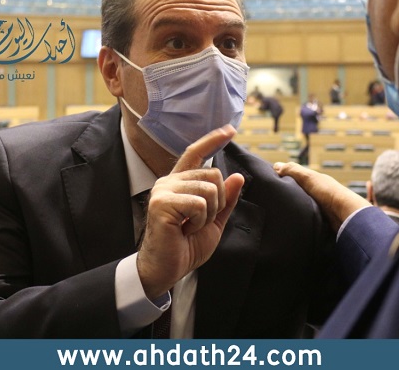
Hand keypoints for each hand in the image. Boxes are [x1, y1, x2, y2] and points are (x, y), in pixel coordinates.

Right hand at [137, 125, 244, 299]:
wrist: (167, 269)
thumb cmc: (185, 246)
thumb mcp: (213, 221)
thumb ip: (225, 200)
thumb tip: (237, 177)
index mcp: (179, 183)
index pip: (195, 153)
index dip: (213, 140)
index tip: (230, 129)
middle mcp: (169, 181)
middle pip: (213, 174)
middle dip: (218, 202)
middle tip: (200, 221)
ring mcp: (163, 191)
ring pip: (209, 189)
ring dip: (209, 214)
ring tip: (191, 226)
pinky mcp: (162, 203)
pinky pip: (199, 203)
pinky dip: (200, 220)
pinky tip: (185, 229)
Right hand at [273, 162, 369, 231]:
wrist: (345, 215)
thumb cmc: (328, 193)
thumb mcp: (308, 177)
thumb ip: (293, 171)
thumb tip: (276, 165)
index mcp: (315, 181)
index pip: (296, 178)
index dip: (284, 179)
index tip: (271, 183)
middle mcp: (317, 193)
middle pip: (298, 192)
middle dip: (287, 195)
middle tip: (272, 200)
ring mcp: (319, 207)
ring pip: (301, 205)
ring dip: (293, 208)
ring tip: (279, 212)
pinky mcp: (320, 220)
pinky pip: (305, 217)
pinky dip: (299, 218)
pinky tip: (291, 220)